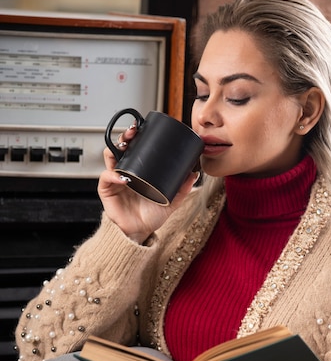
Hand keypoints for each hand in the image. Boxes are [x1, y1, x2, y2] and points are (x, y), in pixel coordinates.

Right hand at [99, 124, 198, 242]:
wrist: (140, 232)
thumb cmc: (151, 216)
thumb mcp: (170, 201)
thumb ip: (181, 189)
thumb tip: (194, 174)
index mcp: (139, 171)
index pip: (136, 149)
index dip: (137, 137)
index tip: (143, 128)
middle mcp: (125, 171)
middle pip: (122, 147)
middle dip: (126, 136)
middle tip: (133, 131)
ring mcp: (114, 179)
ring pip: (110, 156)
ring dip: (115, 148)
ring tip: (125, 145)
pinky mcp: (106, 190)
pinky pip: (106, 177)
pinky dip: (113, 175)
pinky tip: (122, 177)